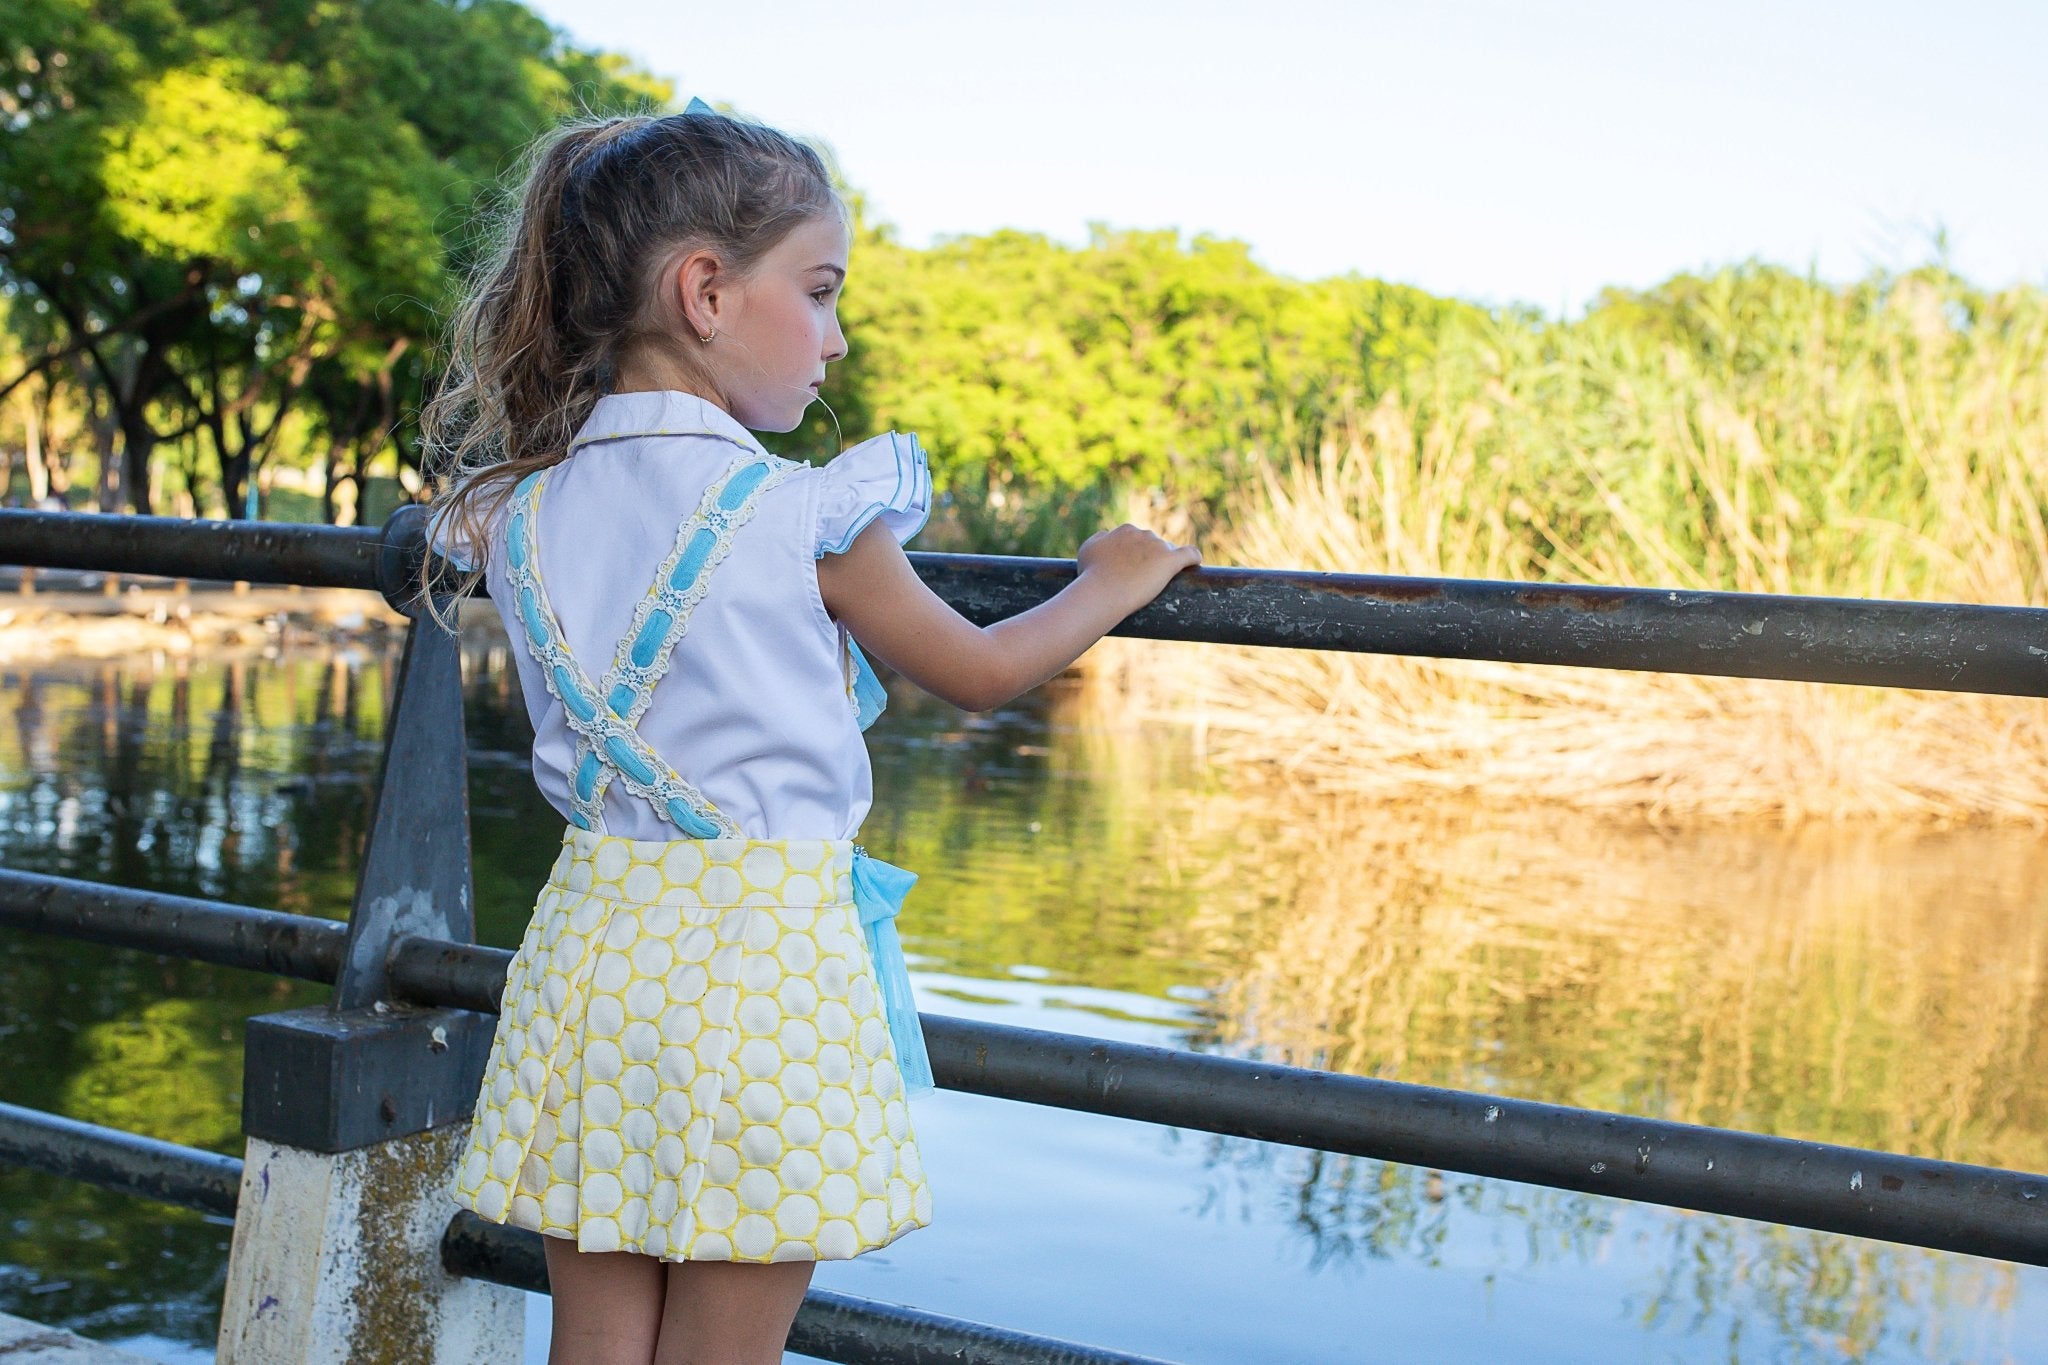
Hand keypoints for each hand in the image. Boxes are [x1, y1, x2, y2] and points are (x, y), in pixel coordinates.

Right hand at [1075, 524, 1201, 613]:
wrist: (1102, 591)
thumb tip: (1107, 535)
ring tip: (1160, 582)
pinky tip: (1195, 565)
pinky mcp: (1170, 561)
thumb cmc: (1091, 574)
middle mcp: (1143, 534)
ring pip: (1169, 551)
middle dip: (1150, 560)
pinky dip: (1193, 559)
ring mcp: (1158, 546)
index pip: (1137, 539)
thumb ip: (1099, 539)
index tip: (1132, 569)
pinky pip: (1190, 554)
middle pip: (1154, 545)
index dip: (1136, 555)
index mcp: (1125, 530)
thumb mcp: (1087, 549)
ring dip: (1165, 564)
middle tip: (1142, 581)